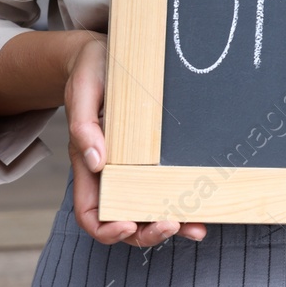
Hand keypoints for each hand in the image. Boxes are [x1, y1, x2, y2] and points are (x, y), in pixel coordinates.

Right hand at [65, 33, 206, 246]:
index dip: (106, 229)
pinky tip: (203, 207)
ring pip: (149, 208)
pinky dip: (183, 200)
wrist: (107, 54)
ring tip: (196, 227)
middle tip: (171, 225)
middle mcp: (111, 172)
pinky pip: (167, 185)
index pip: (90, 212)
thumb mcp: (82, 90)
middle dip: (146, 232)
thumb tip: (96, 162)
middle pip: (123, 219)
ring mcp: (133, 166)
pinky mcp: (154, 155)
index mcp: (87, 164)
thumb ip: (83, 126)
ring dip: (172, 223)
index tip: (129, 225)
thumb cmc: (91, 71)